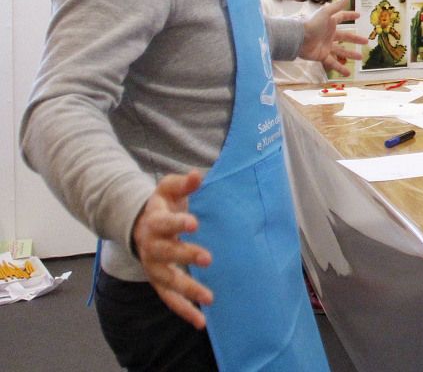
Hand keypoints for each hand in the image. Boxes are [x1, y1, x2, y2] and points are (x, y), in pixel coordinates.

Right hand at [131, 171, 212, 329]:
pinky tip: (201, 322)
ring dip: (188, 289)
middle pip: (167, 253)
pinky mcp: (159, 282)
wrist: (137, 225)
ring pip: (169, 281)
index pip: (166, 223)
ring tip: (209, 298)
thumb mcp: (168, 189)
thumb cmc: (160, 206)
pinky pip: (169, 299)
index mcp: (154, 223)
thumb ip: (183, 183)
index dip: (178, 223)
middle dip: (186, 256)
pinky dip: (184, 310)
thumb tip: (198, 175)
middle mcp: (152, 247)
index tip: (194, 222)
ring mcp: (154, 267)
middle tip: (207, 257)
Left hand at [300, 0, 365, 75]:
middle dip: (355, 39)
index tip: (358, 15)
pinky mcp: (322, 56)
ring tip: (360, 58)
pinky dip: (340, 69)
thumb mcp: (326, 12)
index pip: (342, 17)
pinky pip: (333, 63)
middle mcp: (329, 34)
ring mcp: (326, 46)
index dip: (350, 16)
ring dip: (350, 54)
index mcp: (330, 22)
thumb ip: (337, 5)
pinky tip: (348, 74)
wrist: (298, 38)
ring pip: (341, 51)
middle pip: (345, 36)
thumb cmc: (312, 23)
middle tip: (366, 41)